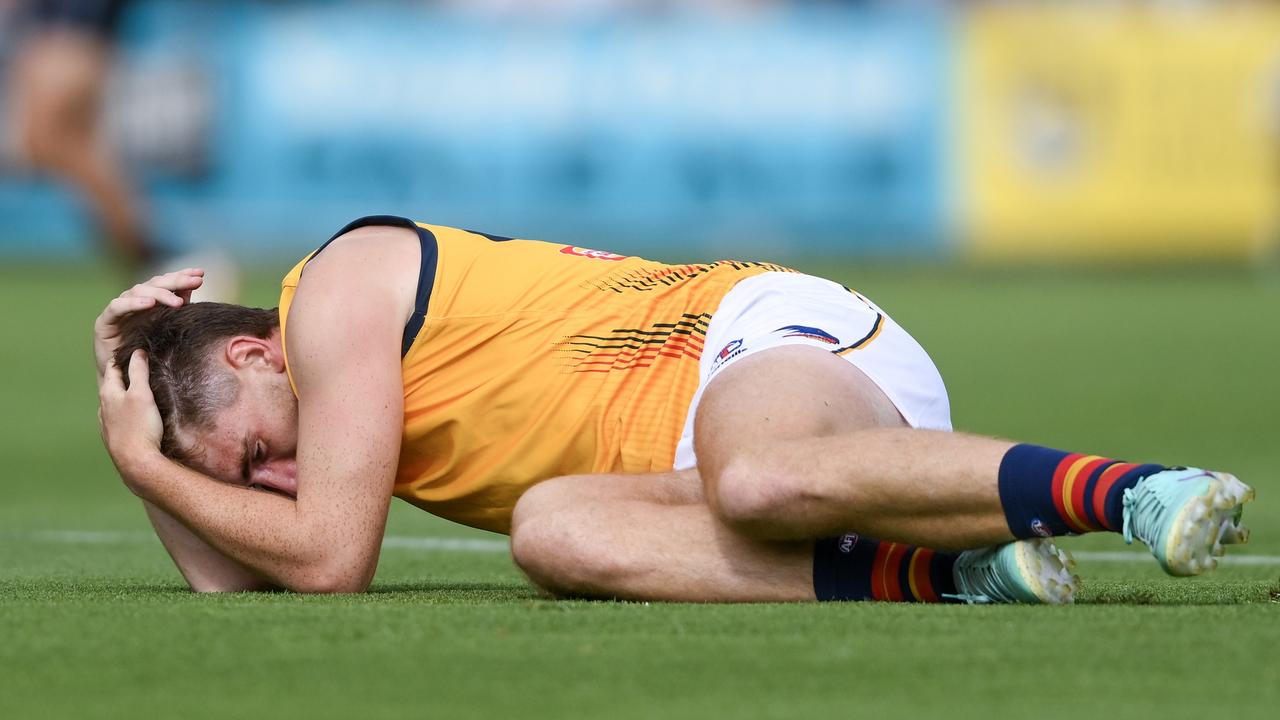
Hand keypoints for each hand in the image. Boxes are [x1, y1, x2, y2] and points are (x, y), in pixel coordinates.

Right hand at [94, 269, 204, 386]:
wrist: (123, 379)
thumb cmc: (149, 355)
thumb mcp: (167, 330)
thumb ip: (177, 309)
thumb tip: (193, 288)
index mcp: (150, 301)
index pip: (166, 282)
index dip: (182, 276)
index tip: (201, 274)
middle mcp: (133, 301)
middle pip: (154, 283)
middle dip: (176, 281)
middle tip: (196, 282)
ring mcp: (119, 309)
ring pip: (137, 291)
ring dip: (159, 294)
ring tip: (177, 302)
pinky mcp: (104, 321)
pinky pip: (117, 307)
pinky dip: (132, 303)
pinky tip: (148, 303)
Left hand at [98, 349, 164, 481]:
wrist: (136, 461)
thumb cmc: (140, 426)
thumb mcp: (142, 394)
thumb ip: (138, 372)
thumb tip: (137, 353)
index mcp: (109, 393)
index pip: (113, 368)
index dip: (122, 358)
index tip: (133, 351)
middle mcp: (103, 406)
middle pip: (112, 385)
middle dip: (123, 375)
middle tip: (137, 367)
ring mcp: (106, 423)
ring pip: (113, 402)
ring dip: (123, 394)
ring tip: (136, 391)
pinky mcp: (113, 436)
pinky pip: (116, 418)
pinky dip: (123, 411)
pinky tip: (132, 415)